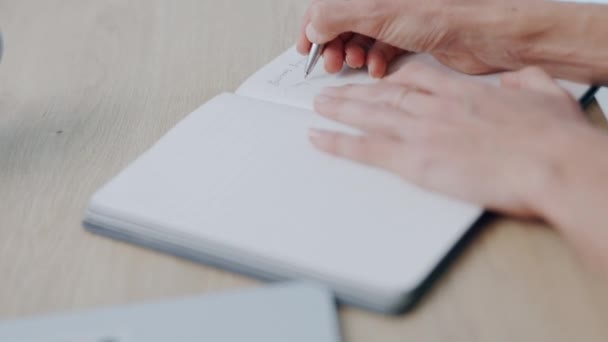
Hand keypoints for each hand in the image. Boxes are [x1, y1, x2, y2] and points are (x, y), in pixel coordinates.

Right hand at [297, 0, 514, 77]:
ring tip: (354, 65)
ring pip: (361, 38)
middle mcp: (382, 2)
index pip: (328, 5)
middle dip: (333, 45)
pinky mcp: (409, 36)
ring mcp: (396, 18)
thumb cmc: (444, 14)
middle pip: (342, 23)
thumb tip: (313, 26)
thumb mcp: (376, 12)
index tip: (306, 47)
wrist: (483, 34)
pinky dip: (374, 61)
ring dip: (353, 55)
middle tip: (332, 61)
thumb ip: (335, 16)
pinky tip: (377, 68)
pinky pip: (381, 49)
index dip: (313, 25)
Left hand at [309, 64, 590, 217]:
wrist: (549, 162)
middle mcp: (434, 107)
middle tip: (334, 92)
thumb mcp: (545, 95)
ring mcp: (421, 132)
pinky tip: (318, 139)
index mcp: (462, 93)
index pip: (417, 77)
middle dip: (356, 92)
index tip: (379, 77)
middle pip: (384, 93)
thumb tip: (515, 83)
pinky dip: (337, 143)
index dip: (393, 76)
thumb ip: (524, 84)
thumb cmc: (551, 137)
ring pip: (368, 116)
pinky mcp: (414, 161)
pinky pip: (365, 149)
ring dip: (339, 110)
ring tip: (318, 107)